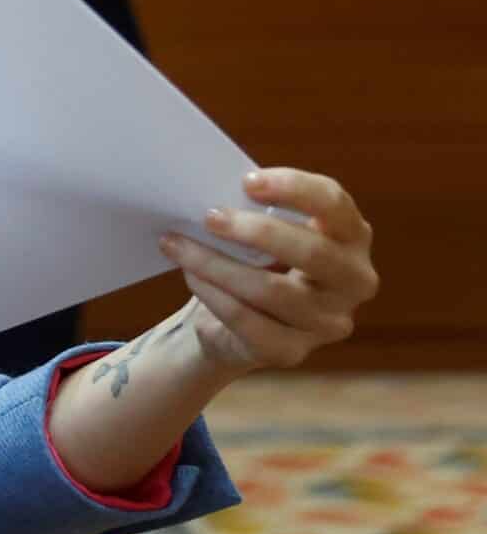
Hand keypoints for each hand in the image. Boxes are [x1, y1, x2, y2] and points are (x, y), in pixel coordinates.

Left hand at [159, 168, 378, 373]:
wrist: (233, 325)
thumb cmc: (254, 262)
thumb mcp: (264, 232)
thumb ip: (256, 210)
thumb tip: (214, 190)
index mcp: (352, 237)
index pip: (335, 204)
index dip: (294, 189)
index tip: (247, 182)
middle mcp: (354, 281)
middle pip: (313, 253)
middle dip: (256, 231)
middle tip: (209, 216)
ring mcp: (328, 322)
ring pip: (271, 290)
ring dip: (217, 264)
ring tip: (179, 246)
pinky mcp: (292, 352)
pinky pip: (246, 319)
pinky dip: (212, 294)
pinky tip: (191, 275)